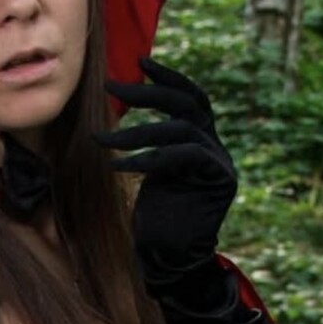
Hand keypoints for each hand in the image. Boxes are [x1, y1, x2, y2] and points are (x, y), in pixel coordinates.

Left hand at [93, 57, 236, 290]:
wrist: (172, 261)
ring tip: (101, 139)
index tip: (140, 62)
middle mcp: (216, 148)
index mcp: (203, 142)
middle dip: (149, 92)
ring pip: (181, 129)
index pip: (191, 98)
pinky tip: (121, 165)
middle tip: (111, 87)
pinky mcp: (219, 181)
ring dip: (136, 131)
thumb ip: (153, 144)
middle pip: (189, 104)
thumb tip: (127, 114)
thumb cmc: (156, 221)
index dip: (168, 78)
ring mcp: (221, 164)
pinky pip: (183, 157)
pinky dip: (149, 158)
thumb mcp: (150, 173)